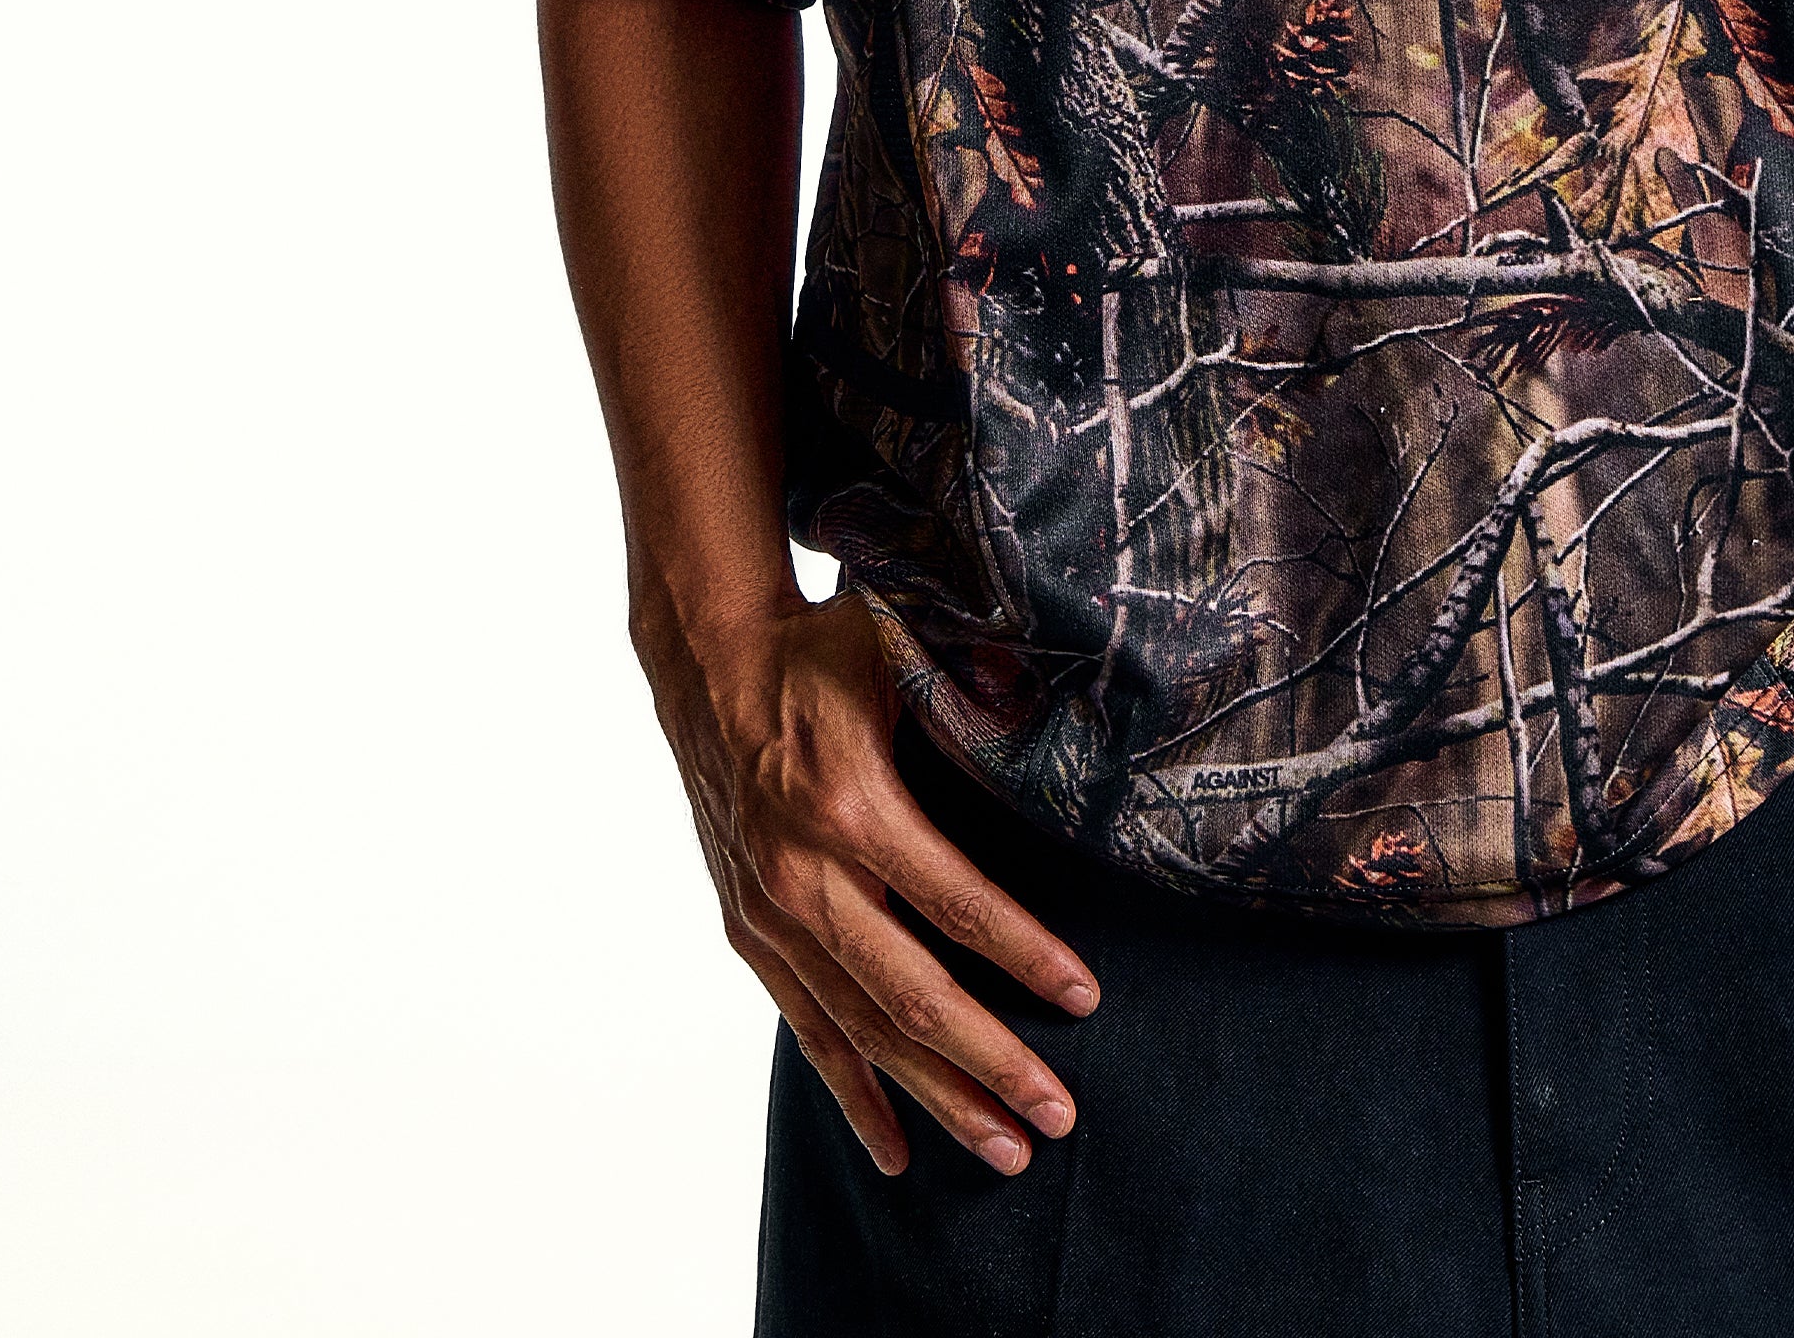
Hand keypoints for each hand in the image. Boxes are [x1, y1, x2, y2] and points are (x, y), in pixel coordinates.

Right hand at [640, 583, 1099, 1176]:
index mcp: (853, 806)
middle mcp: (807, 876)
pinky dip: (854, 1094)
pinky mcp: (751, 934)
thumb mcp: (897, 644)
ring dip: (939, 1096)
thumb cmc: (818, 648)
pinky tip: (898, 1150)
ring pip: (865, 1031)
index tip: (1084, 998)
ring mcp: (774, 916)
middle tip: (1060, 1116)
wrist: (708, 664)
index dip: (1025, 954)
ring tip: (1007, 1149)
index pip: (956, 900)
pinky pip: (810, 1031)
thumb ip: (975, 676)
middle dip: (993, 1062)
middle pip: (914, 994)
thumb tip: (1062, 686)